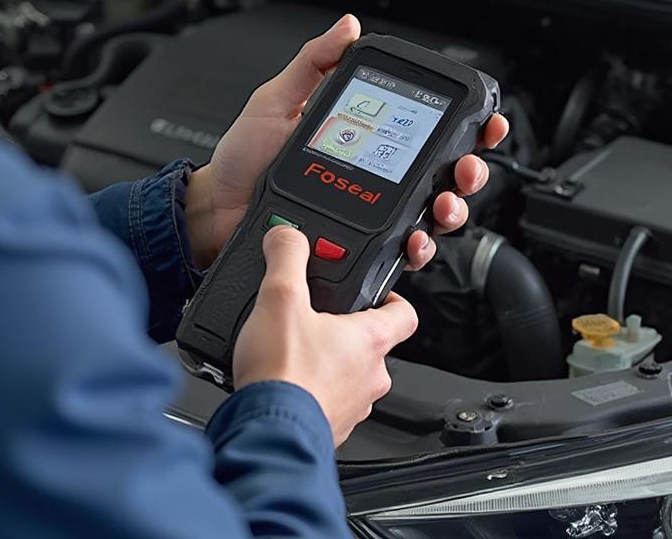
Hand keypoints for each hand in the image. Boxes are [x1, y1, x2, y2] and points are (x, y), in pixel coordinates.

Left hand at [185, 13, 510, 268]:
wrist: (216, 209)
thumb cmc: (244, 156)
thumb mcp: (277, 99)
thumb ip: (313, 63)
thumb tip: (348, 27)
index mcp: (366, 136)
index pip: (424, 128)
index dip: (464, 125)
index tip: (485, 118)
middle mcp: (376, 176)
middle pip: (442, 173)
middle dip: (469, 169)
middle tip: (466, 166)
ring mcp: (371, 212)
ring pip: (432, 214)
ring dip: (451, 209)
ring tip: (445, 203)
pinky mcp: (359, 245)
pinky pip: (400, 250)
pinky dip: (418, 246)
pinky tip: (415, 237)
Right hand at [233, 226, 418, 445]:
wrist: (266, 434)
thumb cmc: (283, 375)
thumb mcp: (280, 297)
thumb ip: (287, 257)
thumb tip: (288, 235)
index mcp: (371, 340)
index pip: (405, 313)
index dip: (392, 298)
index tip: (374, 291)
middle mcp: (372, 376)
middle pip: (372, 344)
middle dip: (345, 329)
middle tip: (316, 317)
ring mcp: (354, 406)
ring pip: (351, 375)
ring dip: (329, 362)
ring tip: (295, 350)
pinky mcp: (331, 428)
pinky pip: (329, 401)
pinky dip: (313, 390)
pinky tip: (285, 381)